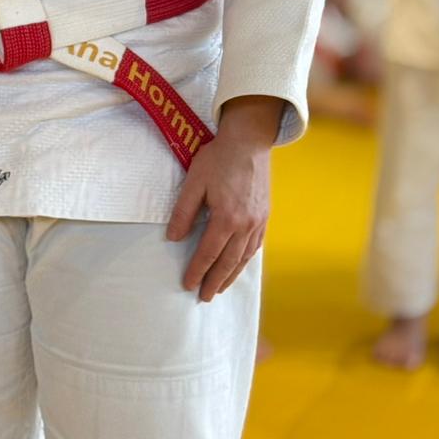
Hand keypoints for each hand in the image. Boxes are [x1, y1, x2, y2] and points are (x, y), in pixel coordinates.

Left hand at [165, 95, 280, 300]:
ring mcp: (258, 222)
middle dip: (214, 282)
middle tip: (203, 297)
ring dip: (231, 276)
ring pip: (243, 258)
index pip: (208, 253)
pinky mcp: (265, 216)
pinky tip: (238, 265)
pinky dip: (245, 261)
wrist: (249, 141)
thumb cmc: (218, 158)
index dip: (197, 270)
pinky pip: (255, 247)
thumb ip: (184, 212)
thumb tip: (174, 238)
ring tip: (219, 288)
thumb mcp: (194, 182)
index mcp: (227, 218)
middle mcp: (245, 225)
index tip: (187, 284)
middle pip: (228, 262)